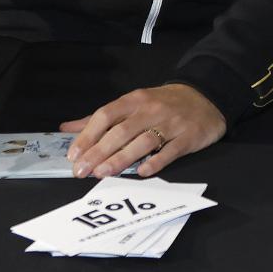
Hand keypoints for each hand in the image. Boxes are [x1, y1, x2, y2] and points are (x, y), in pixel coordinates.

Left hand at [61, 84, 226, 179]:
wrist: (205, 97)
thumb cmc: (162, 104)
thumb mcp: (132, 103)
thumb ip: (100, 118)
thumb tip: (67, 128)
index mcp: (134, 100)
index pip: (106, 115)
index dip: (88, 135)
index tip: (74, 155)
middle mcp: (150, 110)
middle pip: (121, 131)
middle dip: (99, 152)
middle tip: (82, 171)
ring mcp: (170, 123)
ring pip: (143, 142)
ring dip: (121, 158)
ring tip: (103, 173)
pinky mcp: (188, 137)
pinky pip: (170, 151)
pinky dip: (155, 162)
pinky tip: (141, 172)